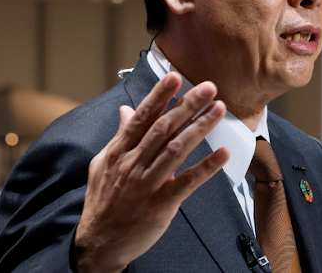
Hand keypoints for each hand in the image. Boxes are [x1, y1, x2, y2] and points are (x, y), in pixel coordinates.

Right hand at [74, 72, 229, 272]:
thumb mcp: (102, 165)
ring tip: (219, 110)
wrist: (99, 244)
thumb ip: (118, 137)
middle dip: (187, 105)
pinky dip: (206, 167)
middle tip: (208, 87)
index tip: (175, 77)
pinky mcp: (161, 205)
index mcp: (118, 152)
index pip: (142, 117)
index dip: (159, 96)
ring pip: (176, 150)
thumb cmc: (103, 203)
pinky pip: (187, 182)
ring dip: (200, 128)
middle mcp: (132, 164)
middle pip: (163, 128)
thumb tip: (126, 111)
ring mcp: (147, 184)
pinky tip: (223, 153)